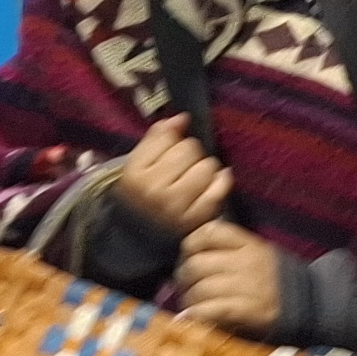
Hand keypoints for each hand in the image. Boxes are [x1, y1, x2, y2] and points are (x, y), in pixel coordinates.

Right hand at [117, 117, 232, 238]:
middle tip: (184, 168)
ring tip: (196, 178)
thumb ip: (157, 138)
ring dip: (206, 168)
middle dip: (191, 154)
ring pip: (207, 167)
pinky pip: (218, 190)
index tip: (171, 152)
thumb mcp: (138, 165)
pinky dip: (221, 183)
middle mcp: (153, 192)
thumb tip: (182, 118)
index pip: (170, 137)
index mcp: (135, 175)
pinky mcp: (195, 221)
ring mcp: (175, 208)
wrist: (140, 238)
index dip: (174, 141)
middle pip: (190, 150)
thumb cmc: (141, 196)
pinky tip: (215, 182)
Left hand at [175, 222, 285, 334]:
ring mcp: (246, 286)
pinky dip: (198, 316)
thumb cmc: (280, 279)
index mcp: (249, 244)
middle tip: (186, 287)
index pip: (208, 233)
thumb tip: (193, 256)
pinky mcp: (248, 310)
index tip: (189, 257)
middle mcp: (245, 262)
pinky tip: (193, 319)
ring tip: (192, 306)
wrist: (312, 304)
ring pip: (201, 289)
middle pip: (197, 264)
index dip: (190, 245)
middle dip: (184, 278)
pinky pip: (211, 310)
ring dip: (190, 300)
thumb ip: (231, 250)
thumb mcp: (260, 253)